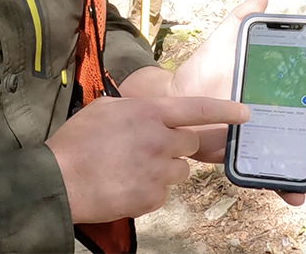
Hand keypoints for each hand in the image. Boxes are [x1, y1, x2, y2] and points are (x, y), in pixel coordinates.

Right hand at [46, 96, 249, 223]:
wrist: (60, 180)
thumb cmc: (76, 142)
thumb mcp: (105, 109)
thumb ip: (135, 109)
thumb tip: (150, 114)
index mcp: (147, 113)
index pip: (196, 108)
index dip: (224, 110)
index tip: (244, 113)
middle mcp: (158, 140)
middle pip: (191, 143)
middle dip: (178, 145)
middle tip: (152, 148)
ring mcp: (157, 171)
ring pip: (180, 170)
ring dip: (165, 168)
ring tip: (134, 167)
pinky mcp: (152, 197)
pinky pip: (164, 192)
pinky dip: (150, 189)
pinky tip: (127, 183)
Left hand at [168, 0, 305, 204]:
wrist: (174, 106)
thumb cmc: (201, 74)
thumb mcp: (221, 43)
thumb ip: (240, 20)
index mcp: (277, 82)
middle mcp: (281, 109)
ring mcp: (272, 134)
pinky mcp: (258, 158)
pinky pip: (280, 175)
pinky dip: (293, 188)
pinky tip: (298, 193)